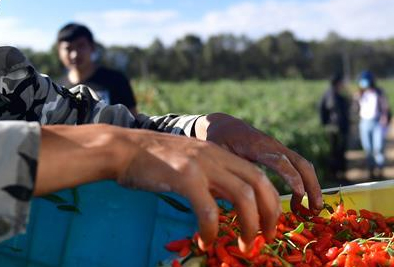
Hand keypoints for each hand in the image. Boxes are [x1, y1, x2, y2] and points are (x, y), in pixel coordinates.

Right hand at [36, 124, 280, 251]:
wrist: (122, 149)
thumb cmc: (152, 161)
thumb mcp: (190, 164)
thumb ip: (212, 178)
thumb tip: (229, 203)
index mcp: (219, 153)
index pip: (259, 175)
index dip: (271, 201)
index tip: (270, 224)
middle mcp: (216, 155)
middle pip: (259, 183)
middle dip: (269, 214)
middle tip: (266, 238)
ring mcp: (201, 165)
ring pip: (243, 196)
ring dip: (249, 225)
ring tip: (243, 245)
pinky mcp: (185, 177)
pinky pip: (209, 210)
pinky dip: (212, 230)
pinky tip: (205, 241)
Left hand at [194, 113, 323, 216]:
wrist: (222, 124)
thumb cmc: (217, 140)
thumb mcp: (218, 155)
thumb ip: (228, 172)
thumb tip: (236, 197)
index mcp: (256, 146)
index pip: (279, 160)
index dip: (290, 176)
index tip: (298, 193)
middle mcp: (272, 145)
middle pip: (300, 163)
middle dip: (311, 185)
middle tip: (316, 209)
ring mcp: (278, 148)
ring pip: (303, 165)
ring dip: (312, 186)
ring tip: (313, 210)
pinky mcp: (280, 153)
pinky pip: (297, 166)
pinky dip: (304, 182)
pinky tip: (299, 201)